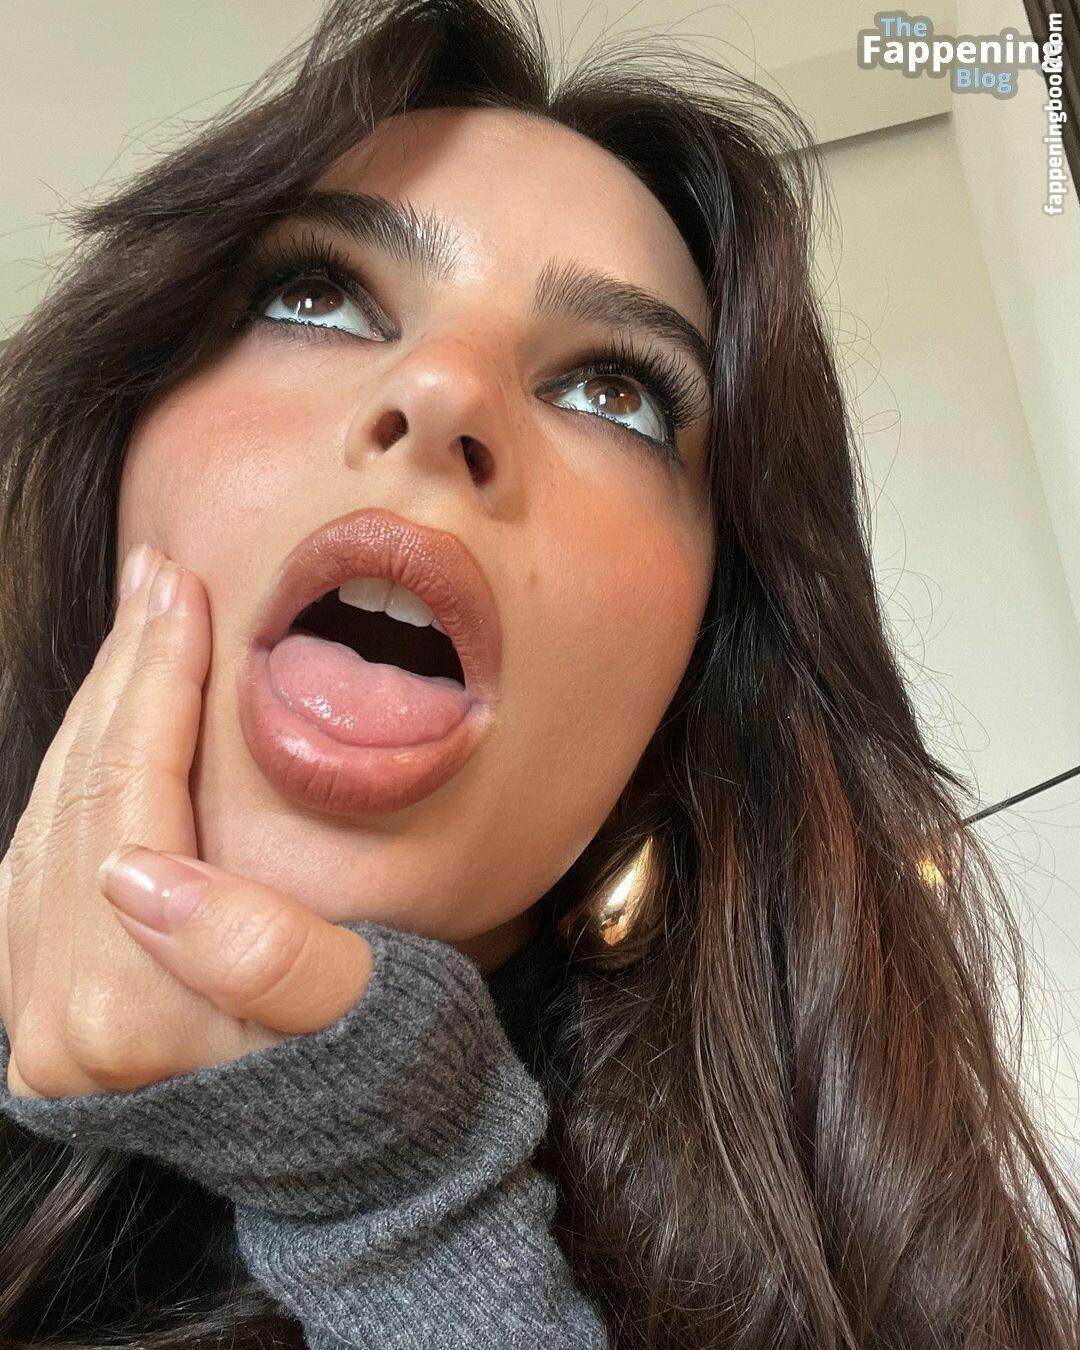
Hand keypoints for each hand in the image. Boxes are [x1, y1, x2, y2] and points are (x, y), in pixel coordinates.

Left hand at [0, 545, 371, 1099]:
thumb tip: (138, 872)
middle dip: (120, 679)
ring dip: (91, 716)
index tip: (183, 590)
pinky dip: (74, 777)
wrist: (366, 1170)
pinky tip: (109, 722)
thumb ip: (260, 952)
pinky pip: (35, 866)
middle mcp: (59, 1032)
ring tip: (139, 627)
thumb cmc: (391, 1075)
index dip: (156, 689)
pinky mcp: (45, 1016)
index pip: (129, 808)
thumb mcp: (365, 1011)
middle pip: (77, 805)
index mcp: (133, 1021)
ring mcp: (39, 1028)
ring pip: (43, 825)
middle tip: (158, 578)